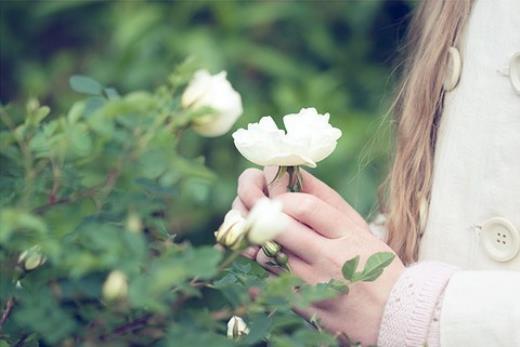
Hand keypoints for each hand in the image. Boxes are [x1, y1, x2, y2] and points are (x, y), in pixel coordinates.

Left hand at [233, 167, 403, 344]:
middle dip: (258, 211)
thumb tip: (294, 175)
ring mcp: (315, 285)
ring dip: (256, 240)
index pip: (305, 205)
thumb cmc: (377, 266)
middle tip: (252, 203)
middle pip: (278, 227)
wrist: (396, 316)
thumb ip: (328, 205)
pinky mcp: (304, 306)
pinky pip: (267, 282)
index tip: (276, 194)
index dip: (282, 195)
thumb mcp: (361, 230)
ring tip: (257, 231)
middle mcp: (330, 258)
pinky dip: (258, 265)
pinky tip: (261, 256)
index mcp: (348, 235)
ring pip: (266, 255)